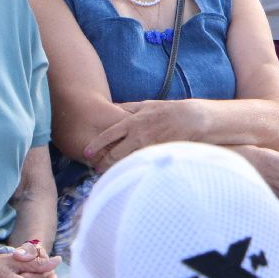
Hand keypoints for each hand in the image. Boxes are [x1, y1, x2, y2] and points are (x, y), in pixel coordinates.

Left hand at [84, 100, 206, 168]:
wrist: (192, 119)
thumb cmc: (169, 110)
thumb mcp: (146, 104)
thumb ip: (127, 107)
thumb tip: (110, 107)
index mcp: (132, 123)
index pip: (107, 136)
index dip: (95, 146)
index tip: (86, 153)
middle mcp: (138, 136)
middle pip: (114, 154)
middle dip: (104, 163)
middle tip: (98, 169)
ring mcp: (148, 147)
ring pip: (126, 162)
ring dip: (118, 168)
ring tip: (112, 173)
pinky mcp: (157, 155)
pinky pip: (142, 164)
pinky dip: (134, 168)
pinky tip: (131, 172)